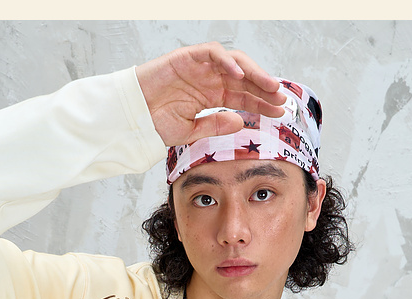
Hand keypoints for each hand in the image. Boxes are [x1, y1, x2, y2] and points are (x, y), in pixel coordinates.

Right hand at [135, 42, 284, 147]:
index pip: (243, 97)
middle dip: (264, 88)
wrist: (131, 117)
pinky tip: (239, 74)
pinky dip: (227, 60)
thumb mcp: (190, 132)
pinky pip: (212, 53)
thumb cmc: (155, 123)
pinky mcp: (188, 57)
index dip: (262, 103)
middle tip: (281, 99)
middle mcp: (210, 80)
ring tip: (269, 86)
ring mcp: (200, 67)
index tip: (279, 113)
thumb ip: (215, 126)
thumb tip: (240, 122)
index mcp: (212, 97)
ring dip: (254, 73)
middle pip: (244, 80)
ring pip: (235, 63)